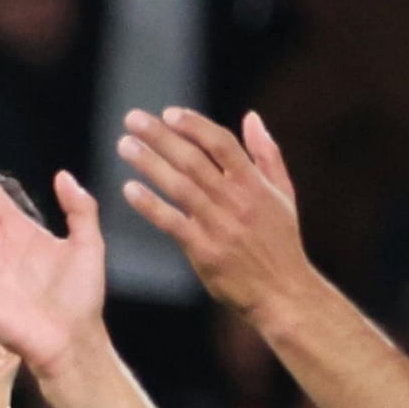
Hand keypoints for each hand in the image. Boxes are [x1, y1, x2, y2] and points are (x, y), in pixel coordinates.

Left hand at [111, 107, 319, 315]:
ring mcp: (219, 226)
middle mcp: (236, 201)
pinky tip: (129, 190)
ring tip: (125, 146)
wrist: (283, 294)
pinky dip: (150, 205)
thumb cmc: (281, 243)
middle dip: (161, 137)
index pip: (221, 144)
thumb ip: (266, 154)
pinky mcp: (204, 251)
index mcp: (255, 184)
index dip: (194, 126)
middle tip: (133, 120)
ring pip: (179, 187)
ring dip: (149, 164)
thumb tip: (251, 117)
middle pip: (193, 160)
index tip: (169, 113)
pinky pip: (172, 223)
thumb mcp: (283, 194)